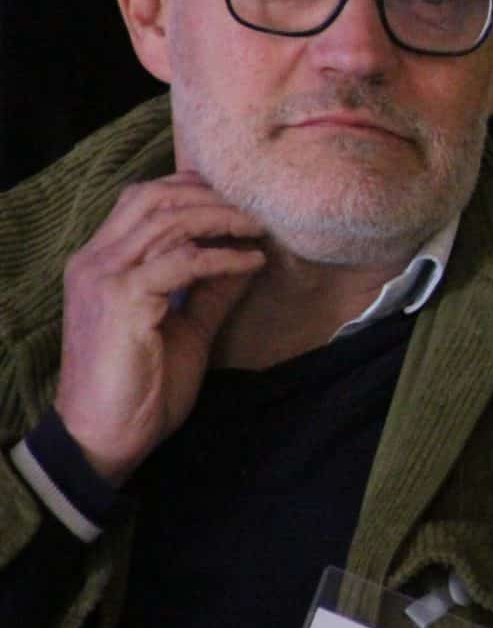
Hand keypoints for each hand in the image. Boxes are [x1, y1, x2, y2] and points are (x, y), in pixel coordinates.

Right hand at [53, 172, 266, 484]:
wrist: (106, 436)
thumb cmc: (142, 386)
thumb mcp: (187, 327)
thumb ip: (210, 290)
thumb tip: (248, 257)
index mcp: (101, 262)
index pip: (144, 199)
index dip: (194, 191)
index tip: (242, 198)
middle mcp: (95, 261)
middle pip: (155, 198)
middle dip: (211, 195)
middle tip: (257, 206)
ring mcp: (104, 278)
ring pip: (168, 221)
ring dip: (222, 219)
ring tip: (261, 227)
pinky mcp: (122, 300)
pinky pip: (182, 261)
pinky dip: (221, 257)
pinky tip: (251, 262)